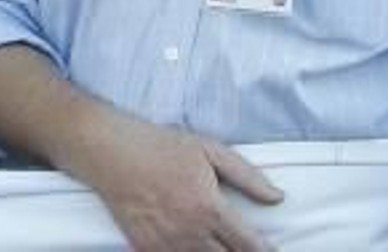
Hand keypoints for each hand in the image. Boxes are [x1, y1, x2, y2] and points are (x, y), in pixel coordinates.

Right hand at [76, 113, 281, 251]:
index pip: (249, 245)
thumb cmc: (159, 146)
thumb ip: (247, 176)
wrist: (109, 151)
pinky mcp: (145, 248)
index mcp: (210, 207)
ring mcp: (166, 243)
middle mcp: (190, 231)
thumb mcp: (208, 150)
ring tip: (219, 246)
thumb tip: (278, 198)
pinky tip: (192, 247)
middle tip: (243, 248)